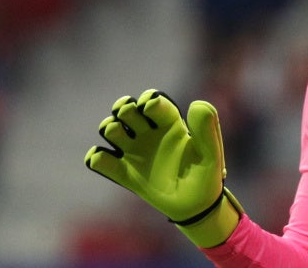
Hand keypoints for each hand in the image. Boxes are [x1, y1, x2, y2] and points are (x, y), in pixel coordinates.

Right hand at [85, 89, 240, 246]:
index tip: (149, 107)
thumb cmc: (206, 175)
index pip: (153, 102)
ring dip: (110, 127)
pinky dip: (96, 158)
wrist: (196, 206)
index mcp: (170, 124)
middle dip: (124, 108)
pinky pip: (102, 161)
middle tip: (131, 118)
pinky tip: (101, 158)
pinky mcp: (125, 174)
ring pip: (112, 129)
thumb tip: (196, 103)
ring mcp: (136, 153)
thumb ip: (207, 129)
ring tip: (119, 135)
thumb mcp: (210, 153)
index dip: (148, 100)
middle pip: (127, 110)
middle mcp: (149, 134)